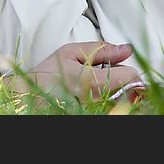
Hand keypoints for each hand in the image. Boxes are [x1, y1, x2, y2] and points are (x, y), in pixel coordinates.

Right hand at [6, 41, 143, 101]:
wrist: (31, 93)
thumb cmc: (48, 72)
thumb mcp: (71, 51)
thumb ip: (101, 49)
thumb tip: (126, 49)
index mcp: (94, 82)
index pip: (132, 76)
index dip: (126, 66)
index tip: (115, 64)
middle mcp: (99, 100)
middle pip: (130, 88)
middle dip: (119, 77)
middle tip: (99, 71)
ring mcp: (97, 110)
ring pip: (122, 97)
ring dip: (114, 87)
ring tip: (93, 81)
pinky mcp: (94, 113)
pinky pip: (112, 105)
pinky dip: (107, 96)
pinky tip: (92, 92)